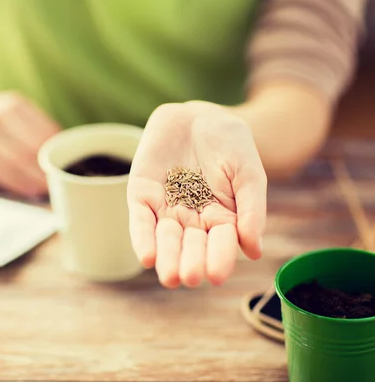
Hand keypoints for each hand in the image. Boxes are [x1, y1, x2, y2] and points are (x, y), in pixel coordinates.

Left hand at [0, 92, 60, 197]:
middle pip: (24, 155)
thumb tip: (25, 199)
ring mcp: (0, 111)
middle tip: (61, 187)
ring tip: (63, 171)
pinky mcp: (14, 101)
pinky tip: (61, 149)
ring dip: (53, 156)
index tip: (44, 194)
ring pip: (36, 138)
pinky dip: (53, 137)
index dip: (28, 184)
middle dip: (44, 173)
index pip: (5, 171)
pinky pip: (41, 121)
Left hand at [127, 101, 266, 287]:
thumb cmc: (230, 145)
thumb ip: (251, 209)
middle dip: (190, 262)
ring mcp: (166, 209)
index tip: (216, 276)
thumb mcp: (248, 173)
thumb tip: (253, 251)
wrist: (198, 116)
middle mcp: (192, 220)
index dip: (218, 259)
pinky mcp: (143, 195)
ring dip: (166, 257)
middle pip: (191, 246)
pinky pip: (140, 220)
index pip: (220, 244)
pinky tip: (147, 256)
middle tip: (189, 278)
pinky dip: (143, 237)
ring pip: (165, 238)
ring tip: (169, 276)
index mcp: (221, 219)